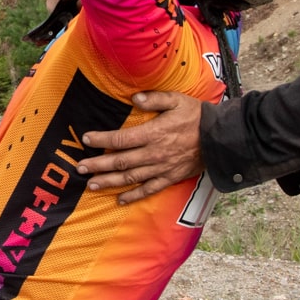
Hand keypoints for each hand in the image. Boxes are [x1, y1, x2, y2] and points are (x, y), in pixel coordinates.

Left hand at [79, 91, 204, 205]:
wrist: (220, 137)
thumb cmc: (197, 116)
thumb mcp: (177, 100)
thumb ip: (155, 99)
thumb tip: (134, 99)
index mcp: (153, 133)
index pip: (121, 139)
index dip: (102, 140)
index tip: (86, 139)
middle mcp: (154, 154)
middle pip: (120, 162)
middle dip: (98, 165)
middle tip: (80, 168)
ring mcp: (161, 168)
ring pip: (130, 178)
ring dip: (109, 182)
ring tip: (92, 184)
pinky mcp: (170, 178)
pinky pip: (149, 190)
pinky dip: (134, 196)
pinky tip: (120, 200)